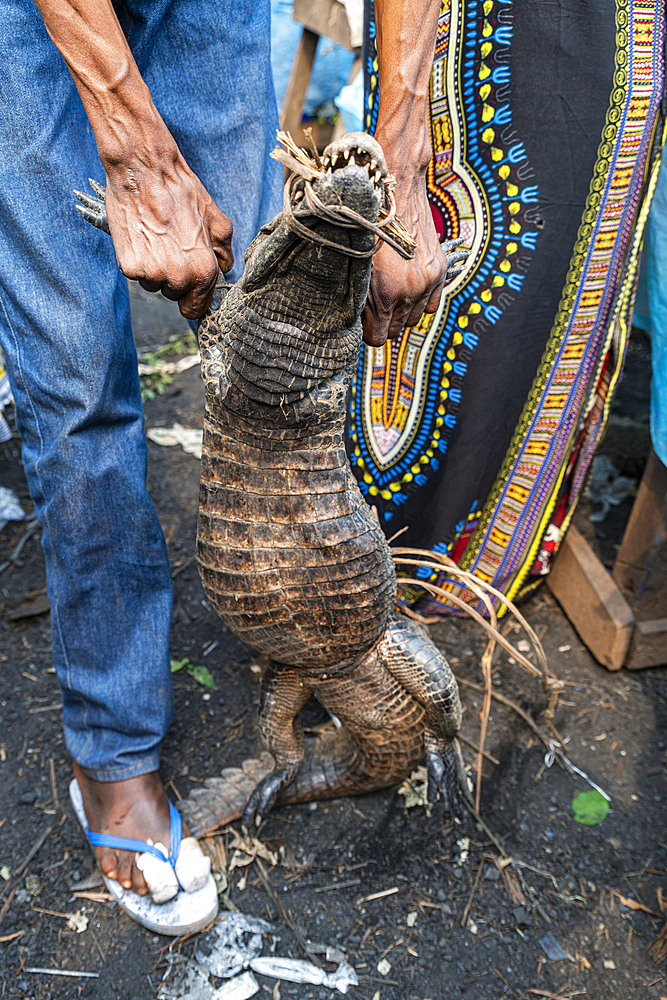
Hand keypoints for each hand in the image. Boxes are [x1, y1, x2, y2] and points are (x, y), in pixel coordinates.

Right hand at [105, 153, 233, 319]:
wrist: (145, 171)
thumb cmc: (181, 192)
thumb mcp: (217, 221)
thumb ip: (224, 251)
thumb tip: (225, 268)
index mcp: (205, 271)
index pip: (196, 308)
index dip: (192, 298)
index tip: (187, 288)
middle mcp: (180, 277)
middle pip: (174, 296)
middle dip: (173, 278)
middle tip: (170, 247)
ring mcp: (153, 273)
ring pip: (153, 285)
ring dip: (154, 269)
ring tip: (156, 238)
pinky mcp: (129, 266)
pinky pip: (135, 275)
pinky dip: (136, 260)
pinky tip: (141, 237)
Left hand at [363, 171, 445, 346]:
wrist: (395, 191)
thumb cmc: (366, 223)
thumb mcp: (352, 263)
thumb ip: (356, 297)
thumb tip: (356, 321)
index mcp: (386, 293)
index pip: (378, 338)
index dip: (368, 331)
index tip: (364, 321)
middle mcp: (410, 292)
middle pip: (396, 331)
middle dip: (384, 321)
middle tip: (375, 306)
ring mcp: (427, 282)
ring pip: (414, 320)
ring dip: (402, 312)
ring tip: (391, 293)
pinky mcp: (439, 271)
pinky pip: (432, 305)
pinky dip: (420, 302)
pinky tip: (408, 289)